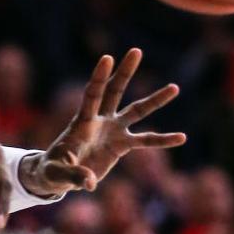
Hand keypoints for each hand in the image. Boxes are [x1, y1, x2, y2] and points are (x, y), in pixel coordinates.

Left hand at [24, 48, 186, 195]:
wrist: (60, 176)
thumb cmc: (53, 171)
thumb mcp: (57, 174)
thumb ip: (73, 175)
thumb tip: (90, 183)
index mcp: (82, 122)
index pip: (92, 95)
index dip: (99, 77)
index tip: (108, 57)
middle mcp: (99, 121)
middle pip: (114, 91)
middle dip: (124, 72)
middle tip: (136, 51)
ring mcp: (112, 130)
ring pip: (136, 111)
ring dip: (155, 100)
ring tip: (174, 87)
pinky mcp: (121, 144)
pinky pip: (145, 140)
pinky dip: (161, 140)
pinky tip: (181, 137)